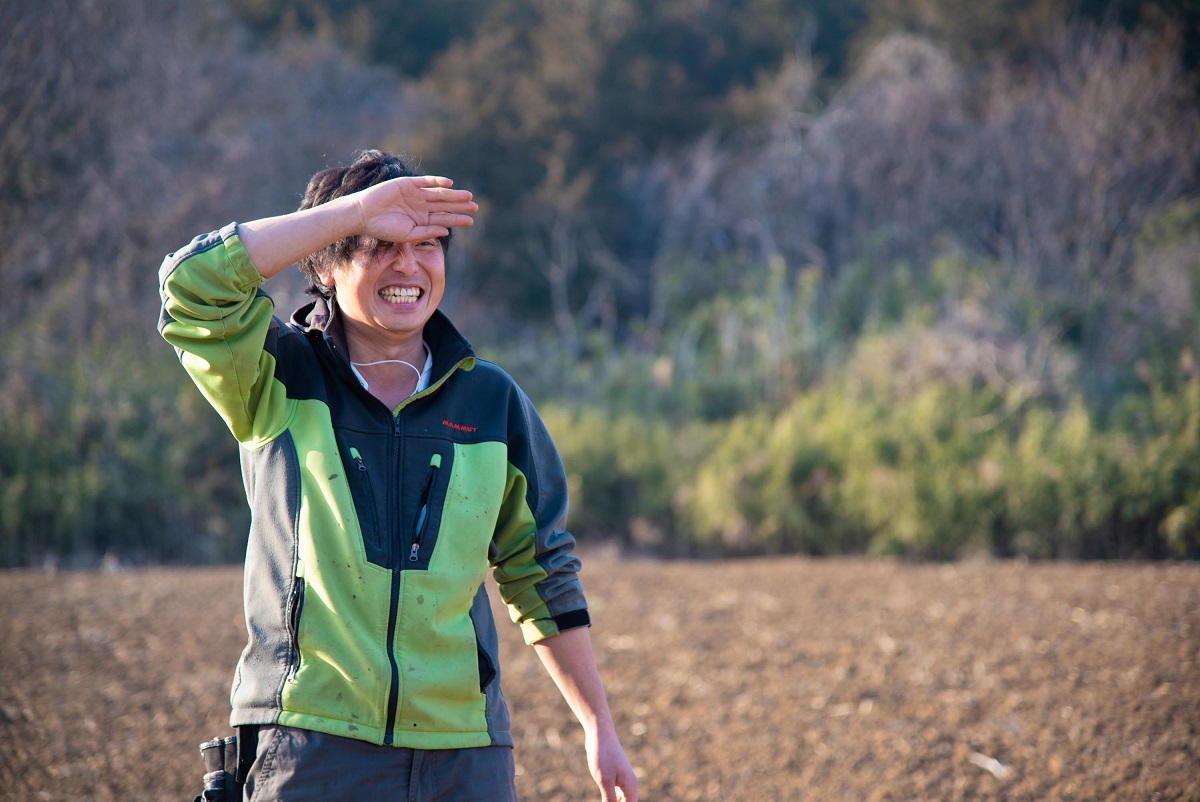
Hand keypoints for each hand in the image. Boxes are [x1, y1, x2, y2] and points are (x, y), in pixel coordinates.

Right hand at [353, 175, 477, 243]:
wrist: (364, 215)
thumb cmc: (383, 229)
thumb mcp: (407, 235)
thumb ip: (427, 232)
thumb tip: (446, 231)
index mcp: (421, 220)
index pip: (443, 219)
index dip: (457, 219)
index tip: (471, 221)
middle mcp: (420, 207)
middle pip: (444, 205)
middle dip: (459, 206)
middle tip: (475, 207)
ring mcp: (415, 194)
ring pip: (438, 194)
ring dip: (453, 194)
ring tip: (468, 196)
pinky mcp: (407, 184)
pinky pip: (425, 182)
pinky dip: (437, 181)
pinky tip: (449, 184)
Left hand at [586, 728, 637, 801]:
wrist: (599, 733)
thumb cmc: (602, 755)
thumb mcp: (604, 780)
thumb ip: (610, 799)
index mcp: (630, 786)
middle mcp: (629, 783)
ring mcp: (622, 779)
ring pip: (621, 800)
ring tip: (605, 801)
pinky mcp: (614, 775)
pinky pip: (615, 793)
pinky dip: (610, 799)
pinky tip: (603, 799)